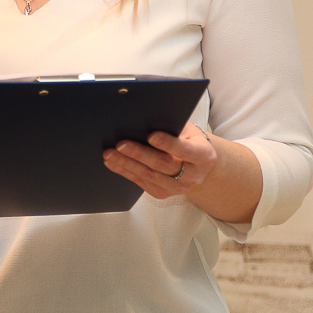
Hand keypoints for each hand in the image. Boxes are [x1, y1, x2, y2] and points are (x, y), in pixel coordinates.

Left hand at [103, 124, 217, 200]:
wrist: (199, 166)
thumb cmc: (190, 141)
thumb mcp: (188, 131)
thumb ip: (172, 127)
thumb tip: (143, 118)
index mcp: (203, 156)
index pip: (185, 150)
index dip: (168, 144)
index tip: (151, 135)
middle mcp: (193, 175)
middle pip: (163, 165)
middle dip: (140, 154)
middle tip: (120, 144)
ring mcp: (178, 187)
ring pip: (149, 176)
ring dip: (127, 164)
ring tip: (109, 154)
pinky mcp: (163, 193)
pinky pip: (142, 182)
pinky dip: (125, 171)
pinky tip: (112, 163)